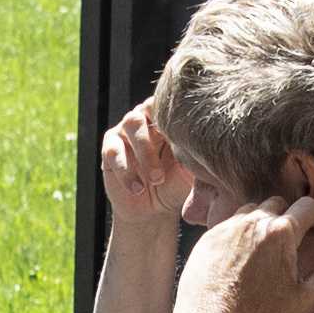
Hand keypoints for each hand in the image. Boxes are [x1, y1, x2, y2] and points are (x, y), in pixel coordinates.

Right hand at [97, 102, 191, 228]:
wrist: (153, 210)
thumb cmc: (176, 186)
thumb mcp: (190, 171)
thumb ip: (195, 154)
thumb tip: (203, 145)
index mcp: (168, 119)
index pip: (170, 102)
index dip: (177, 116)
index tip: (187, 140)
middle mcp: (146, 118)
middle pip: (148, 108)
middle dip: (166, 134)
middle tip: (172, 163)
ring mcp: (125, 131)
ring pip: (131, 125)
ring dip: (145, 153)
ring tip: (156, 180)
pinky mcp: (110, 148)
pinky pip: (113, 151)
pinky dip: (126, 171)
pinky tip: (138, 189)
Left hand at [176, 189, 313, 312]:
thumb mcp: (306, 300)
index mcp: (281, 233)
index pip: (308, 206)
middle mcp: (252, 222)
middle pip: (279, 204)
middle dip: (290, 218)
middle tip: (292, 242)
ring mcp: (227, 227)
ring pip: (252, 211)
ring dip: (263, 223)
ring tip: (266, 249)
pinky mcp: (208, 237)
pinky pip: (230, 224)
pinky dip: (240, 233)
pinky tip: (242, 258)